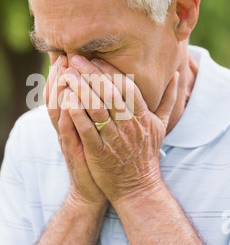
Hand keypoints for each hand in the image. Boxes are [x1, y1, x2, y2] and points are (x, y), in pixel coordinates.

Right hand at [44, 55, 106, 207]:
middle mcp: (70, 126)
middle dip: (60, 74)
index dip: (67, 71)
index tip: (69, 51)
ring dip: (59, 91)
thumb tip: (112, 87)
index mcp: (78, 119)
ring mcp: (70, 139)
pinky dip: (67, 117)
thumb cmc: (102, 157)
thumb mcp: (100, 132)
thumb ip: (103, 109)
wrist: (96, 190)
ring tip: (61, 71)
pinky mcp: (74, 152)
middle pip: (59, 95)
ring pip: (59, 111)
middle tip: (62, 54)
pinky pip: (67, 133)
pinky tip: (67, 102)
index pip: (68, 90)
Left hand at [64, 56, 178, 204]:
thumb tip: (178, 75)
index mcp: (143, 116)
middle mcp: (129, 125)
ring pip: (97, 109)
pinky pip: (87, 130)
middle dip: (91, 73)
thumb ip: (169, 99)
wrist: (138, 187)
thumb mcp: (161, 126)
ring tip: (66, 74)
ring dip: (81, 89)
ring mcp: (115, 139)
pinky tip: (66, 100)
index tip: (94, 57)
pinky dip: (76, 114)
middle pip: (110, 93)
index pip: (126, 87)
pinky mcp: (99, 153)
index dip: (109, 70)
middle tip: (75, 57)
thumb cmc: (147, 153)